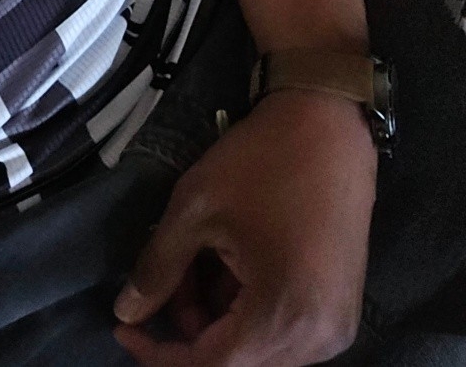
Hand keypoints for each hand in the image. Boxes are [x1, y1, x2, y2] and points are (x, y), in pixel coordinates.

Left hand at [112, 89, 376, 365]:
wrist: (330, 123)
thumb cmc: (263, 161)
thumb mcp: (196, 209)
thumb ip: (157, 269)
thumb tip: (126, 314)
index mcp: (284, 319)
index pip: (210, 365)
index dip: (160, 353)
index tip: (124, 329)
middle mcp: (319, 340)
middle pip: (235, 359)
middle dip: (190, 326)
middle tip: (164, 278)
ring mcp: (336, 328)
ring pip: (257, 347)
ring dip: (217, 316)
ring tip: (196, 259)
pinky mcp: (341, 309)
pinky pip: (283, 329)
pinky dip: (247, 307)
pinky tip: (228, 262)